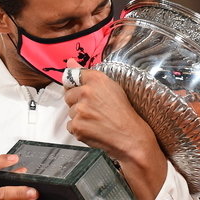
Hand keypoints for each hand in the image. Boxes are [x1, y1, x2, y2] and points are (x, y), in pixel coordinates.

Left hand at [63, 59, 167, 199]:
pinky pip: (70, 126)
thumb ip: (86, 74)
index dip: (77, 85)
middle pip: (68, 95)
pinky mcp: (77, 126)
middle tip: (94, 110)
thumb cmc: (124, 113)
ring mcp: (80, 110)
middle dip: (77, 103)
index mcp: (96, 79)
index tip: (82, 92)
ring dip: (79, 117)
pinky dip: (79, 129)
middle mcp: (86, 92)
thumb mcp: (111, 87)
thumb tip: (69, 61)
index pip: (74, 75)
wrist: (131, 137)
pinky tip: (93, 130)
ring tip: (97, 121)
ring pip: (70, 112)